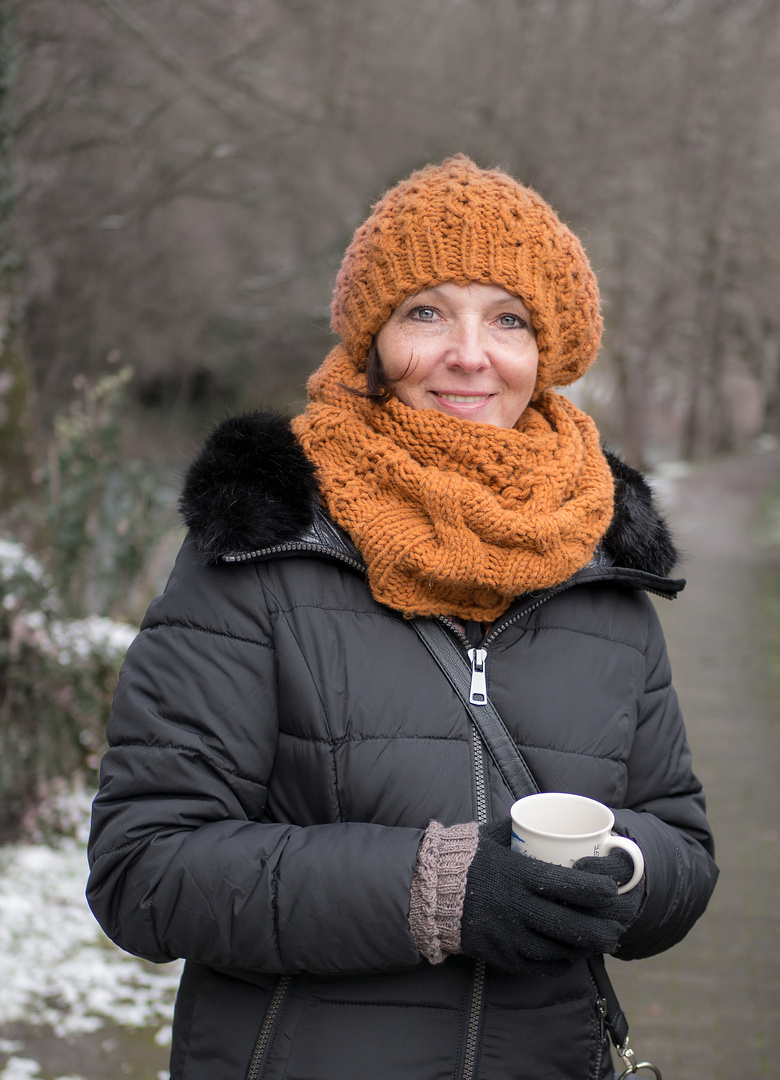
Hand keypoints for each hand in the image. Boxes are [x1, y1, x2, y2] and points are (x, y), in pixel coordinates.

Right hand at [460, 820, 636, 974]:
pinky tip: (570, 954)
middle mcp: (518, 908)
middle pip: (574, 927)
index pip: (571, 886)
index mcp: (519, 875)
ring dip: (585, 949)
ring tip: (597, 941)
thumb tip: (549, 818)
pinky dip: (561, 962)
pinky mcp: (503, 955)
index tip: (612, 889)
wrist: (427, 890)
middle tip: (616, 927)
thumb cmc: (465, 857)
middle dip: (603, 930)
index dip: (600, 890)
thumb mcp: (493, 835)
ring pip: (561, 951)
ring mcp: (510, 936)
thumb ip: (522, 829)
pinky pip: (541, 965)